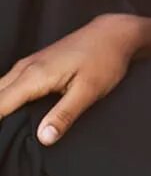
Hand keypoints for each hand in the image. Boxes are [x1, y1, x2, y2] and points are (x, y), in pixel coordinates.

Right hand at [0, 14, 150, 144]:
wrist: (114, 33)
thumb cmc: (104, 60)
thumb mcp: (89, 91)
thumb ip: (64, 115)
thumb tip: (43, 139)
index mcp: (34, 77)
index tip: (0, 141)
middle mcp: (24, 69)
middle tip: (4, 141)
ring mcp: (28, 65)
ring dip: (0, 108)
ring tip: (6, 129)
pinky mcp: (34, 65)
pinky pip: (8, 84)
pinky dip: (5, 99)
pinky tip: (12, 113)